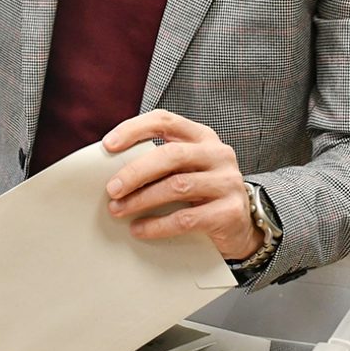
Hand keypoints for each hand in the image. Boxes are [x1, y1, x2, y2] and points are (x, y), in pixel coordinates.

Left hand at [101, 109, 263, 260]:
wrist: (242, 227)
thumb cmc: (202, 194)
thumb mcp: (186, 170)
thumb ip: (159, 163)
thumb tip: (112, 171)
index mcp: (202, 137)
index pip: (165, 121)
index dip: (134, 130)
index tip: (107, 145)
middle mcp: (218, 154)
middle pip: (171, 154)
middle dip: (135, 171)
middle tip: (112, 189)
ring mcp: (228, 182)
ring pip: (178, 186)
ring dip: (142, 199)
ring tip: (118, 210)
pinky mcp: (230, 212)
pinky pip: (187, 218)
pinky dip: (157, 225)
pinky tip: (139, 229)